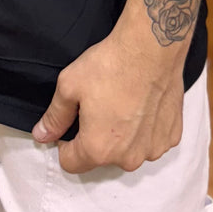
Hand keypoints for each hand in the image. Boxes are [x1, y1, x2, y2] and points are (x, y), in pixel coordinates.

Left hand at [31, 24, 185, 172]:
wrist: (151, 48)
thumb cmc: (109, 66)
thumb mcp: (69, 86)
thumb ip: (55, 117)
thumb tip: (42, 136)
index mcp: (98, 149)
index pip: (70, 163)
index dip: (64, 143)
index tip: (71, 123)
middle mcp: (127, 159)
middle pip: (101, 158)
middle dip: (95, 138)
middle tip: (98, 106)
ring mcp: (152, 150)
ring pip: (127, 151)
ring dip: (122, 136)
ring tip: (121, 104)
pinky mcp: (171, 137)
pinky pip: (149, 141)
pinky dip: (144, 129)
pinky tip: (141, 104)